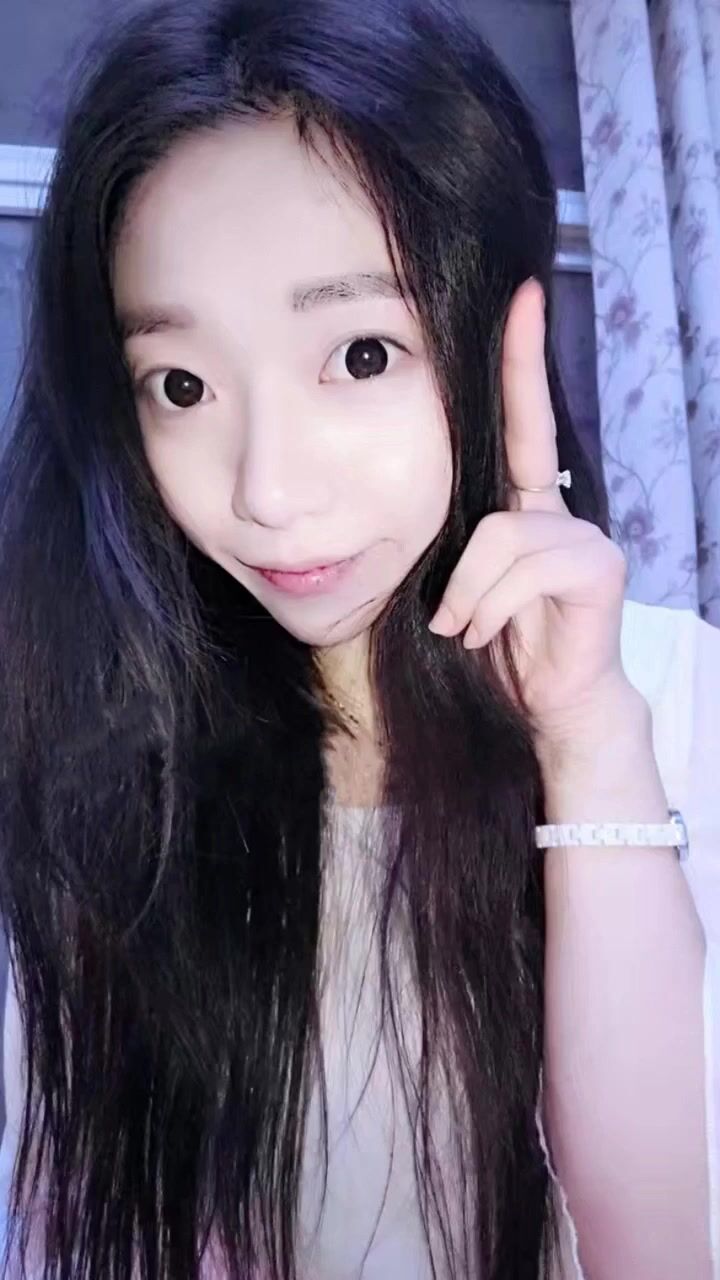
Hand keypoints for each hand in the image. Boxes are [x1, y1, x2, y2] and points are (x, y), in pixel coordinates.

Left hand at [428, 277, 635, 750]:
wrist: (550, 705)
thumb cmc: (499, 645)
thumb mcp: (460, 586)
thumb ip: (452, 544)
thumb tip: (406, 514)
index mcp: (524, 507)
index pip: (525, 420)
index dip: (524, 359)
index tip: (522, 296)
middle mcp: (558, 511)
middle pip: (503, 488)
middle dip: (471, 560)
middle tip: (454, 620)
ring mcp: (583, 536)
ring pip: (502, 536)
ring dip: (470, 598)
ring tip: (468, 635)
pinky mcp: (597, 566)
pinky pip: (521, 568)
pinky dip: (490, 608)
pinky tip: (490, 638)